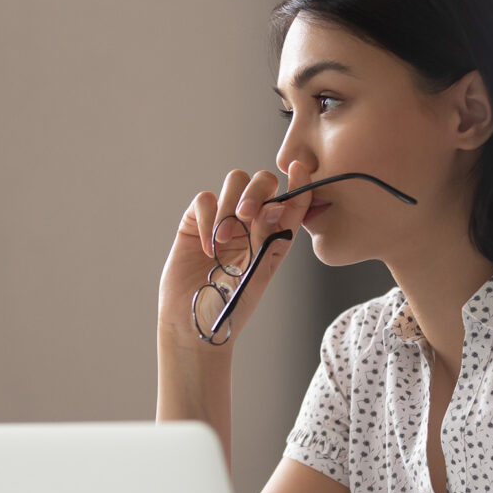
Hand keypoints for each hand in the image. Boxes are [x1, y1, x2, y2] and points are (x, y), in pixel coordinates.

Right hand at [156, 160, 314, 349]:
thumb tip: (275, 206)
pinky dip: (207, 218)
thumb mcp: (257, 275)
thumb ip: (267, 239)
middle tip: (246, 215)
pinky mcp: (196, 222)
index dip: (298, 182)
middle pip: (261, 181)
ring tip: (223, 239)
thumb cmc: (231, 306)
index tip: (299, 170)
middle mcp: (251, 223)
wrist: (193, 323)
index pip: (292, 201)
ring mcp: (223, 219)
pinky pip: (205, 199)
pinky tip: (206, 247)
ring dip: (230, 205)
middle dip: (256, 191)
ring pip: (234, 182)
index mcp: (274, 235)